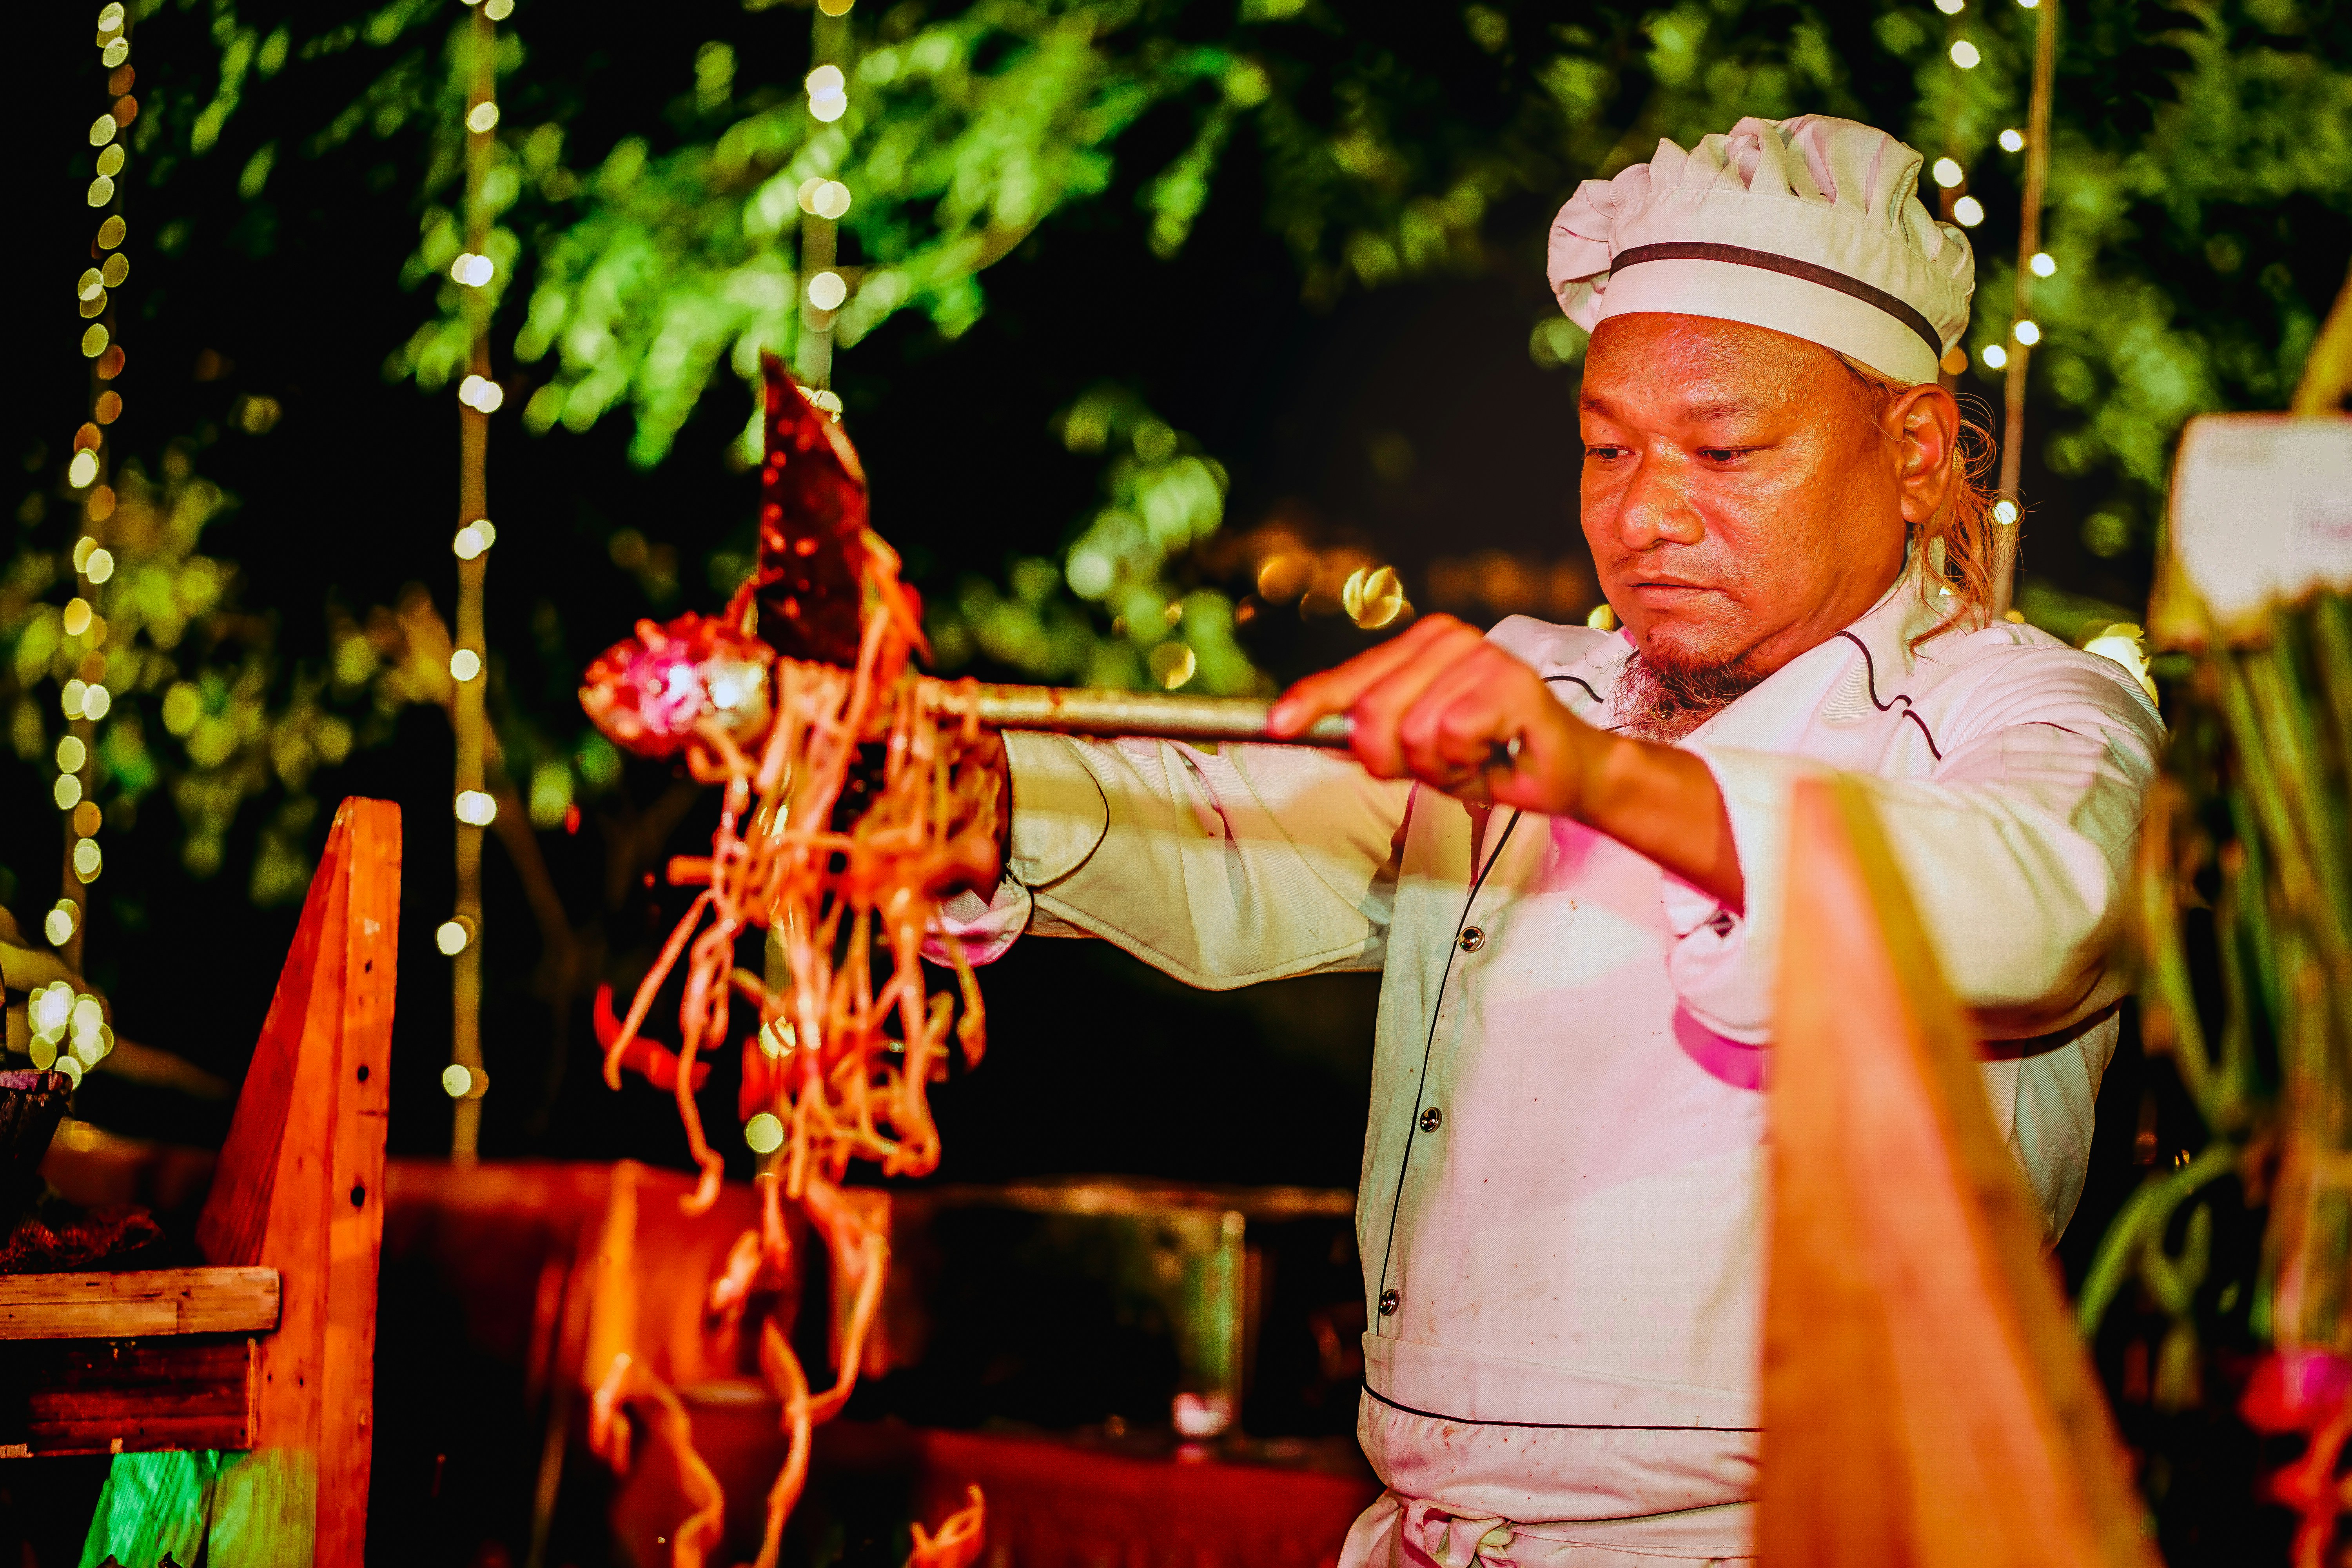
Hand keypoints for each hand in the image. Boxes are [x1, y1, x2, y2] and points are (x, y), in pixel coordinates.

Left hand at [1267, 614, 1745, 906]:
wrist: (1564, 774)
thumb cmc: (1491, 756)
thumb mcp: (1416, 747)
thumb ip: (1368, 732)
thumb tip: (1299, 726)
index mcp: (1423, 645)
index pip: (1352, 676)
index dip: (1313, 704)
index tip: (1277, 724)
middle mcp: (1449, 638)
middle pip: (1372, 713)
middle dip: (1397, 759)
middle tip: (1443, 762)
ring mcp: (1480, 655)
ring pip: (1411, 731)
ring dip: (1440, 765)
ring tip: (1473, 756)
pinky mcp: (1508, 682)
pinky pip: (1450, 735)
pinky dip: (1467, 762)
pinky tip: (1494, 751)